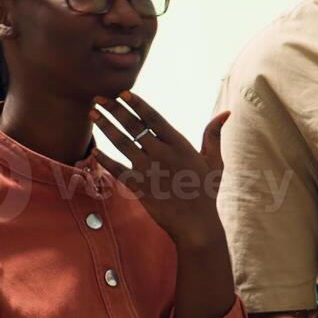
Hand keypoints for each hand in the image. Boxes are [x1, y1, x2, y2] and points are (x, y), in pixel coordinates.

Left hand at [91, 91, 229, 250]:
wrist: (196, 224)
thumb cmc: (207, 192)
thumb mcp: (215, 161)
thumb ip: (213, 135)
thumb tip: (225, 113)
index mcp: (180, 144)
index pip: (154, 118)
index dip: (137, 104)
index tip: (123, 93)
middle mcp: (162, 154)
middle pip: (134, 126)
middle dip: (115, 109)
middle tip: (99, 97)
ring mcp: (149, 170)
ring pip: (122, 143)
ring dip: (106, 127)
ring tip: (92, 114)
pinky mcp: (139, 187)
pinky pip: (117, 170)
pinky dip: (104, 159)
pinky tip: (94, 150)